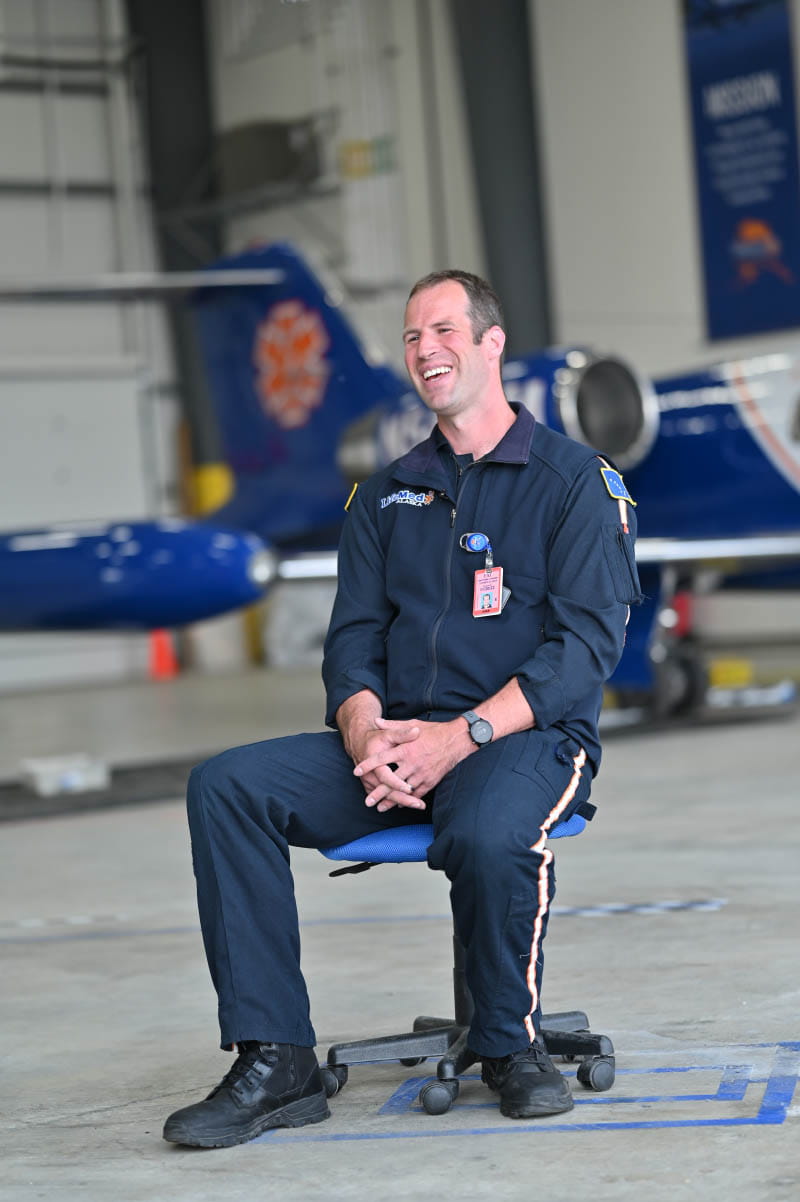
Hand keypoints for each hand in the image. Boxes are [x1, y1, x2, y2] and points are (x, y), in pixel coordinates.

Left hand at [354, 717, 472, 810]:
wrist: (456, 740)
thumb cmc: (434, 731)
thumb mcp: (412, 724)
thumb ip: (393, 726)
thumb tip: (376, 721)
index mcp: (405, 748)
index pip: (382, 758)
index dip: (368, 765)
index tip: (357, 772)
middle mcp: (412, 762)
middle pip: (391, 780)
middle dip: (378, 792)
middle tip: (367, 801)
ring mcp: (421, 773)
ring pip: (403, 790)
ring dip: (391, 800)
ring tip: (380, 808)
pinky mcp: (431, 780)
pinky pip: (417, 793)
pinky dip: (408, 800)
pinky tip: (400, 804)